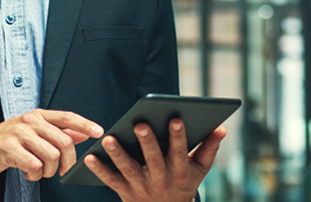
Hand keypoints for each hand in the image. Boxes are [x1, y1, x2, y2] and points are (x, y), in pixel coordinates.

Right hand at [0, 109, 103, 180]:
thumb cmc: (6, 142)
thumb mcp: (32, 132)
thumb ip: (56, 132)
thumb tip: (81, 134)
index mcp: (37, 115)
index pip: (67, 117)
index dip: (85, 125)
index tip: (99, 133)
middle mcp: (29, 120)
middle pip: (64, 141)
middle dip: (67, 161)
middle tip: (61, 170)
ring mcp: (19, 133)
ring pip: (51, 155)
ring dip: (49, 170)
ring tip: (39, 171)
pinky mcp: (9, 148)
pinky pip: (35, 166)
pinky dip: (35, 175)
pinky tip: (28, 173)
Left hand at [81, 118, 225, 201]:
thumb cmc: (183, 184)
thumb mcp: (200, 170)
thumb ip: (209, 148)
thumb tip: (221, 128)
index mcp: (180, 172)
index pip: (179, 153)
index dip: (178, 137)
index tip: (176, 118)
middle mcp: (160, 180)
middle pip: (153, 160)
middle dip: (147, 142)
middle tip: (139, 123)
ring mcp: (141, 187)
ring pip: (128, 169)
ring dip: (118, 154)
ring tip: (109, 138)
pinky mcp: (124, 192)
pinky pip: (110, 180)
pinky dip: (99, 170)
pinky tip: (89, 156)